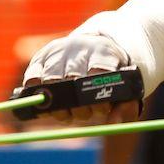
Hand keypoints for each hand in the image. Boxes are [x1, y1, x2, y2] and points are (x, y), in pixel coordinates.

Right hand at [22, 32, 139, 123]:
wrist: (105, 40)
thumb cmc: (118, 69)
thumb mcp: (131, 82)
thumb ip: (127, 104)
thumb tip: (113, 123)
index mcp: (103, 50)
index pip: (96, 72)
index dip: (97, 97)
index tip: (102, 109)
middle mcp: (78, 46)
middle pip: (70, 79)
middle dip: (79, 105)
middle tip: (87, 115)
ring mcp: (57, 49)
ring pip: (50, 81)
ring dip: (59, 105)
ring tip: (71, 112)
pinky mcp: (41, 56)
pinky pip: (32, 76)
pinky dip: (37, 94)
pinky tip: (47, 104)